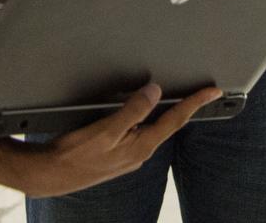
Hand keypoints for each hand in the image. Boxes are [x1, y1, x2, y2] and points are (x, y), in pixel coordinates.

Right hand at [17, 83, 221, 196]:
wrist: (52, 174)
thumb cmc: (76, 153)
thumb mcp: (106, 129)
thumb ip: (133, 110)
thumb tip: (155, 92)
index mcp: (141, 146)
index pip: (175, 120)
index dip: (195, 103)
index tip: (212, 91)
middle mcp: (140, 153)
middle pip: (169, 124)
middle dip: (186, 107)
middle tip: (203, 93)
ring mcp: (129, 156)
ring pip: (154, 128)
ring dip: (166, 113)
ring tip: (179, 100)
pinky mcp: (118, 155)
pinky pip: (140, 132)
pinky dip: (148, 119)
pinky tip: (145, 114)